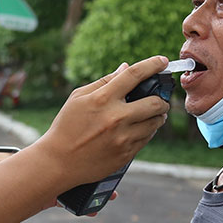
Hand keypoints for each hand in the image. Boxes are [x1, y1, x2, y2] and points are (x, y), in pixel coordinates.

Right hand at [38, 57, 170, 185]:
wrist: (59, 162)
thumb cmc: (67, 126)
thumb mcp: (78, 97)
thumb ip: (104, 81)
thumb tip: (125, 67)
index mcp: (102, 99)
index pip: (134, 74)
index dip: (153, 64)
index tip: (163, 61)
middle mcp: (116, 118)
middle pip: (155, 102)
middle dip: (162, 99)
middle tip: (161, 99)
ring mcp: (122, 138)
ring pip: (155, 122)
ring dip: (158, 116)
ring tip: (152, 114)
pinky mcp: (126, 154)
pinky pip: (147, 138)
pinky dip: (148, 130)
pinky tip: (140, 128)